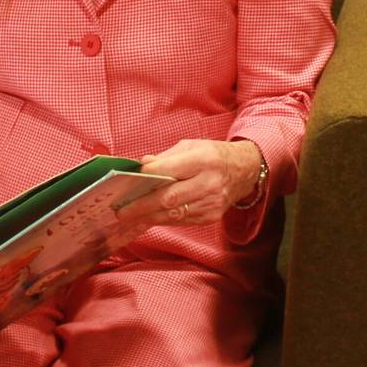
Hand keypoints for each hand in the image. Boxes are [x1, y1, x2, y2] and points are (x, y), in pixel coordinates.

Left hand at [115, 138, 263, 227]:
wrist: (245, 171)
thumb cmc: (213, 155)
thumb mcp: (192, 146)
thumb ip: (166, 157)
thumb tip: (141, 165)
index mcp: (204, 159)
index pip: (170, 169)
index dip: (147, 176)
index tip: (128, 181)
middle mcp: (210, 182)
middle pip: (169, 198)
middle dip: (142, 205)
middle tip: (121, 210)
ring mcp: (211, 203)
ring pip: (174, 214)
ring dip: (149, 216)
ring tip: (130, 216)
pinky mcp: (211, 216)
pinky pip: (182, 220)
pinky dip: (163, 219)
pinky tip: (149, 217)